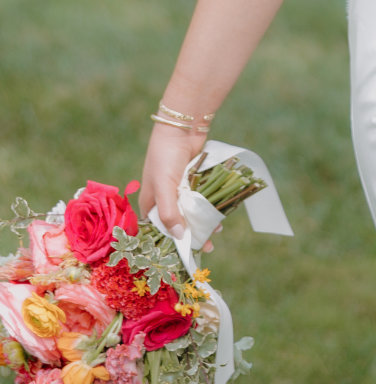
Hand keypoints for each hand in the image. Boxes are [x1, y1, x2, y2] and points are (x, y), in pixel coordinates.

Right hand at [138, 122, 217, 251]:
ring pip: (191, 213)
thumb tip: (179, 236)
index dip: (168, 243)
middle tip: (205, 249)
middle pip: (177, 224)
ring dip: (202, 224)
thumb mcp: (164, 186)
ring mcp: (180, 191)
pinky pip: (202, 201)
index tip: (182, 256)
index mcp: (150, 202)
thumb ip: (169, 212)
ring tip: (215, 235)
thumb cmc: (165, 156)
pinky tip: (218, 218)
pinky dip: (209, 210)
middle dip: (191, 236)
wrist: (183, 127)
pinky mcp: (195, 183)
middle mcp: (164, 199)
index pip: (157, 230)